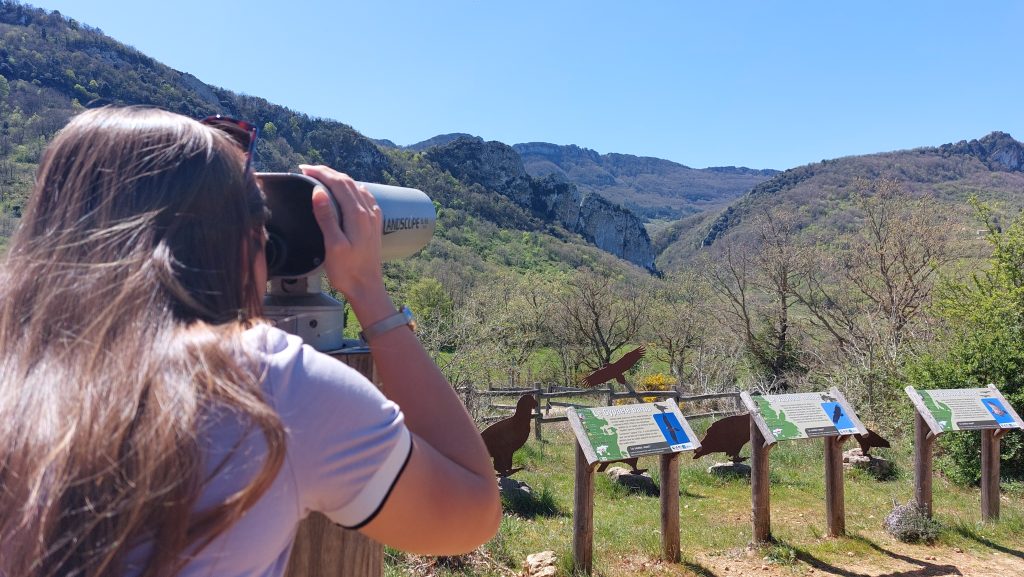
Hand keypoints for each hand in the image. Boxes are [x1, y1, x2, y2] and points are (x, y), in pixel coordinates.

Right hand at [302, 165, 385, 301]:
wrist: (367, 288)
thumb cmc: (347, 271)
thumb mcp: (333, 245)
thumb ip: (326, 217)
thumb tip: (319, 191)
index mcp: (356, 215)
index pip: (338, 183)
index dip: (320, 173)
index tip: (303, 169)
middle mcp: (367, 212)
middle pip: (348, 182)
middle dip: (328, 173)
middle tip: (308, 170)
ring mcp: (373, 218)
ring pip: (357, 188)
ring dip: (340, 179)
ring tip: (323, 178)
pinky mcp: (374, 225)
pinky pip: (365, 198)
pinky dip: (353, 189)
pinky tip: (349, 193)